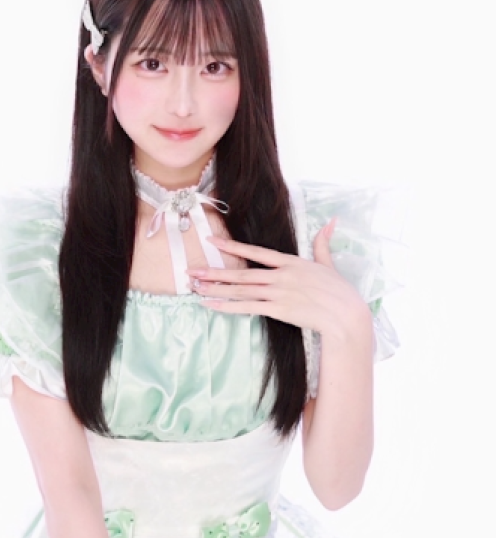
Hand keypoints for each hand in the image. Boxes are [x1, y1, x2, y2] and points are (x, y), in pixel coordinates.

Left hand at [189, 222, 370, 341]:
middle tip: (192, 272)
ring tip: (196, 288)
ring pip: (241, 290)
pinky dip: (227, 307)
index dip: (233, 247)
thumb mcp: (329, 264)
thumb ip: (323, 244)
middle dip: (215, 272)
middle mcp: (281, 276)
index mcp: (291, 263)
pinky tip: (211, 305)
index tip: (213, 242)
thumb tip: (331, 222)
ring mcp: (278, 293)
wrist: (346, 315)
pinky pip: (247, 308)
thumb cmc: (340, 292)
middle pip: (242, 273)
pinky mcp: (278, 311)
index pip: (256, 252)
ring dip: (216, 289)